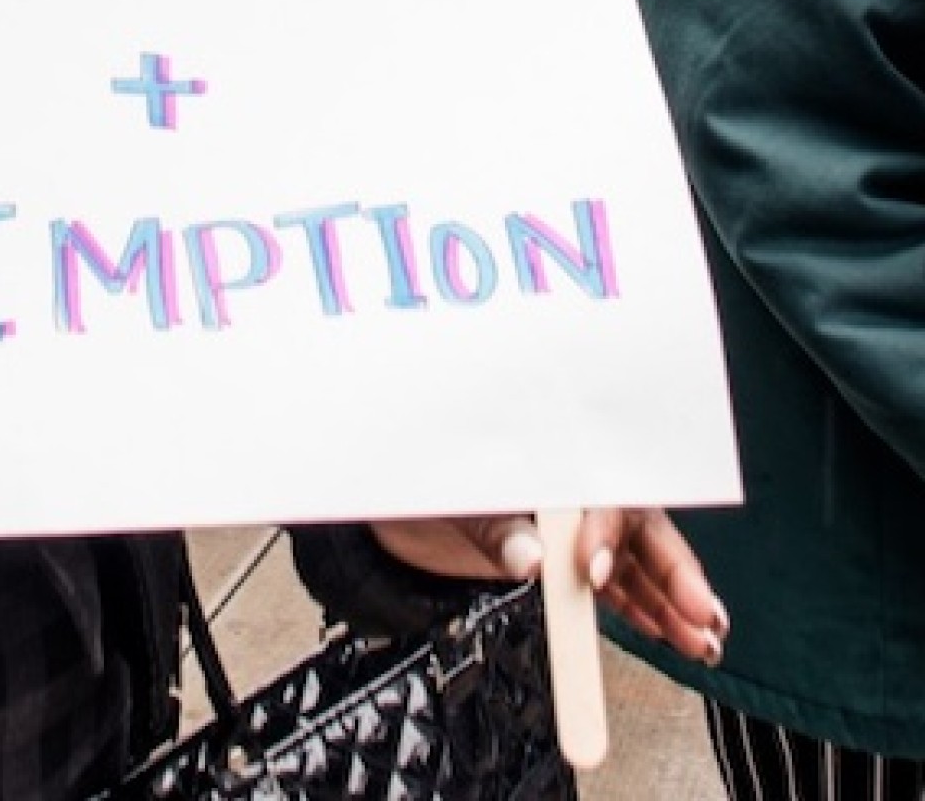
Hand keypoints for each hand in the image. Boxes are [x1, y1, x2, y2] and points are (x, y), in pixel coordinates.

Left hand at [369, 509, 728, 665]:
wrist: (395, 518)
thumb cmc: (418, 492)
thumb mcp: (447, 506)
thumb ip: (492, 528)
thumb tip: (528, 559)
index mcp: (543, 459)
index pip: (592, 489)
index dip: (603, 530)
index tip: (596, 570)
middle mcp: (566, 489)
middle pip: (632, 525)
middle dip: (670, 570)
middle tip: (702, 614)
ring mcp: (570, 525)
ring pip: (633, 559)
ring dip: (667, 599)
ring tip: (703, 639)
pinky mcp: (565, 557)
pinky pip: (613, 581)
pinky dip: (641, 608)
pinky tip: (668, 633)